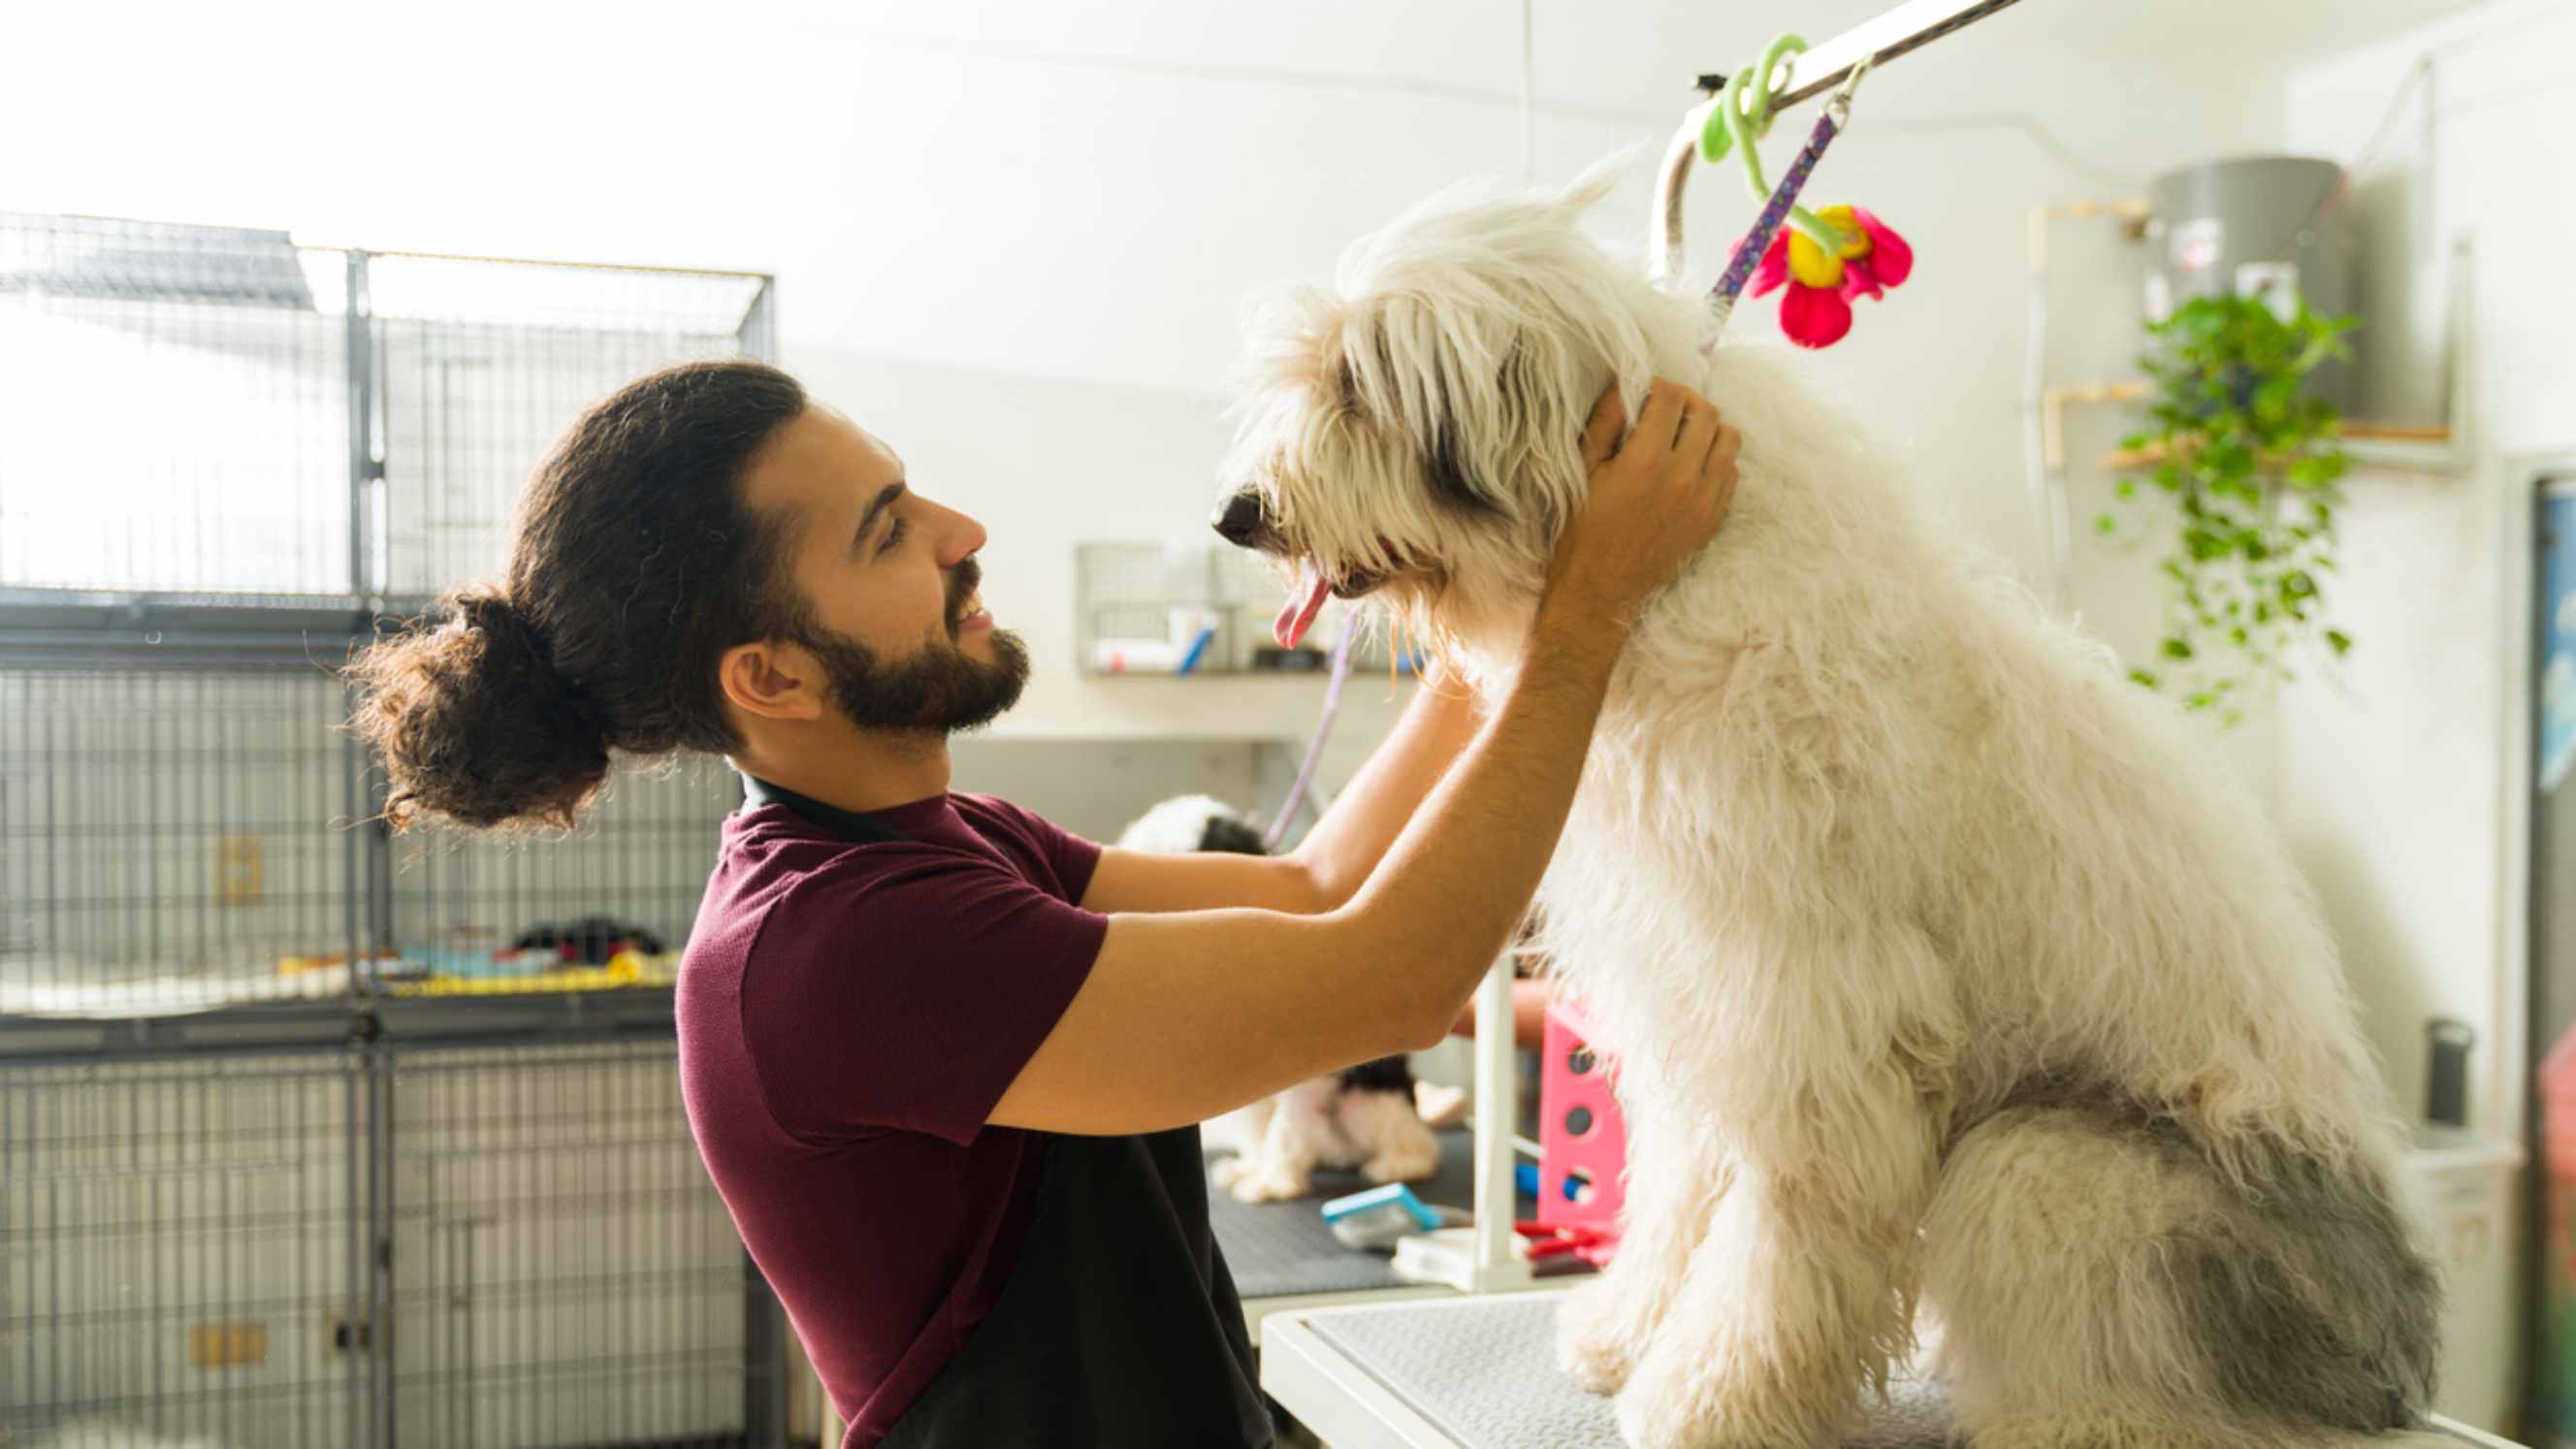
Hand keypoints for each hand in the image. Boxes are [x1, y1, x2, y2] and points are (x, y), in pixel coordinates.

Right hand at [1542, 379, 1740, 628]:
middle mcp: (1683, 477)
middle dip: (1685, 402)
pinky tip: (1691, 466)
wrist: (1600, 590)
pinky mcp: (1713, 520)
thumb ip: (1605, 423)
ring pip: (1729, 439)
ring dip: (1708, 428)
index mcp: (1646, 461)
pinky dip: (1715, 460)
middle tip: (1665, 411)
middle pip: (1706, 412)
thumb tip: (1625, 388)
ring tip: (1684, 436)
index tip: (1645, 395)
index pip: (1671, 398)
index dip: (1657, 387)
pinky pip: (1731, 473)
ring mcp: (1704, 501)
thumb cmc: (1583, 530)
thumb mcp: (1582, 471)